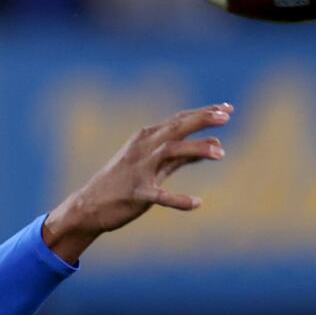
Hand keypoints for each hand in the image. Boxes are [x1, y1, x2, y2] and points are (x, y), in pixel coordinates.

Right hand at [42, 103, 231, 262]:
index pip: (179, 120)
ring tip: (222, 153)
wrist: (87, 206)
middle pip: (176, 128)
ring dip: (196, 150)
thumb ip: (185, 155)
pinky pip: (159, 195)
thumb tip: (216, 143)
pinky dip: (178, 199)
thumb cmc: (123, 183)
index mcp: (146, 139)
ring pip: (170, 152)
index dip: (204, 113)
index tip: (227, 108)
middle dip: (201, 120)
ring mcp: (138, 170)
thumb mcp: (154, 165)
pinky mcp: (135, 194)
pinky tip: (197, 203)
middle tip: (226, 116)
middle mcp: (142, 149)